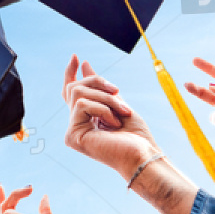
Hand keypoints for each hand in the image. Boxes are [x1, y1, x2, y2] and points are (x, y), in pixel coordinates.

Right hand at [62, 55, 159, 176]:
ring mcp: (72, 132)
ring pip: (79, 94)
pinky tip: (114, 123)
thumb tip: (84, 64)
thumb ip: (101, 89)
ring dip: (106, 98)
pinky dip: (103, 109)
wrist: (143, 156)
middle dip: (98, 83)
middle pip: (75, 88)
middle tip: (117, 90)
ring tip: (123, 111)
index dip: (71, 73)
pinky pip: (82, 105)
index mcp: (86, 119)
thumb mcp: (118, 104)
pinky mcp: (72, 136)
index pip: (70, 93)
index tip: (77, 57)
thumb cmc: (136, 136)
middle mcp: (76, 125)